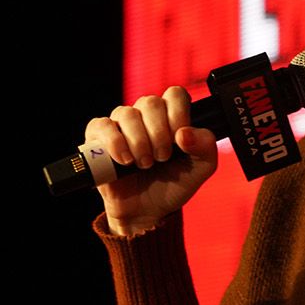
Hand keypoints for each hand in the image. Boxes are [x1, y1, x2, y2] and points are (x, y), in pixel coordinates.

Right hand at [83, 86, 218, 235]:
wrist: (147, 211)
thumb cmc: (173, 184)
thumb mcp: (201, 168)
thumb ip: (206, 146)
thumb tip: (186, 133)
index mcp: (171, 114)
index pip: (175, 94)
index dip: (178, 115)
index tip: (180, 142)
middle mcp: (145, 114)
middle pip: (150, 102)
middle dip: (159, 134)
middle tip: (162, 158)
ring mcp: (120, 124)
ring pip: (127, 114)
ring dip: (139, 142)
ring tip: (145, 164)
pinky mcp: (98, 138)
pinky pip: (102, 125)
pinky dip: (115, 143)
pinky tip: (125, 160)